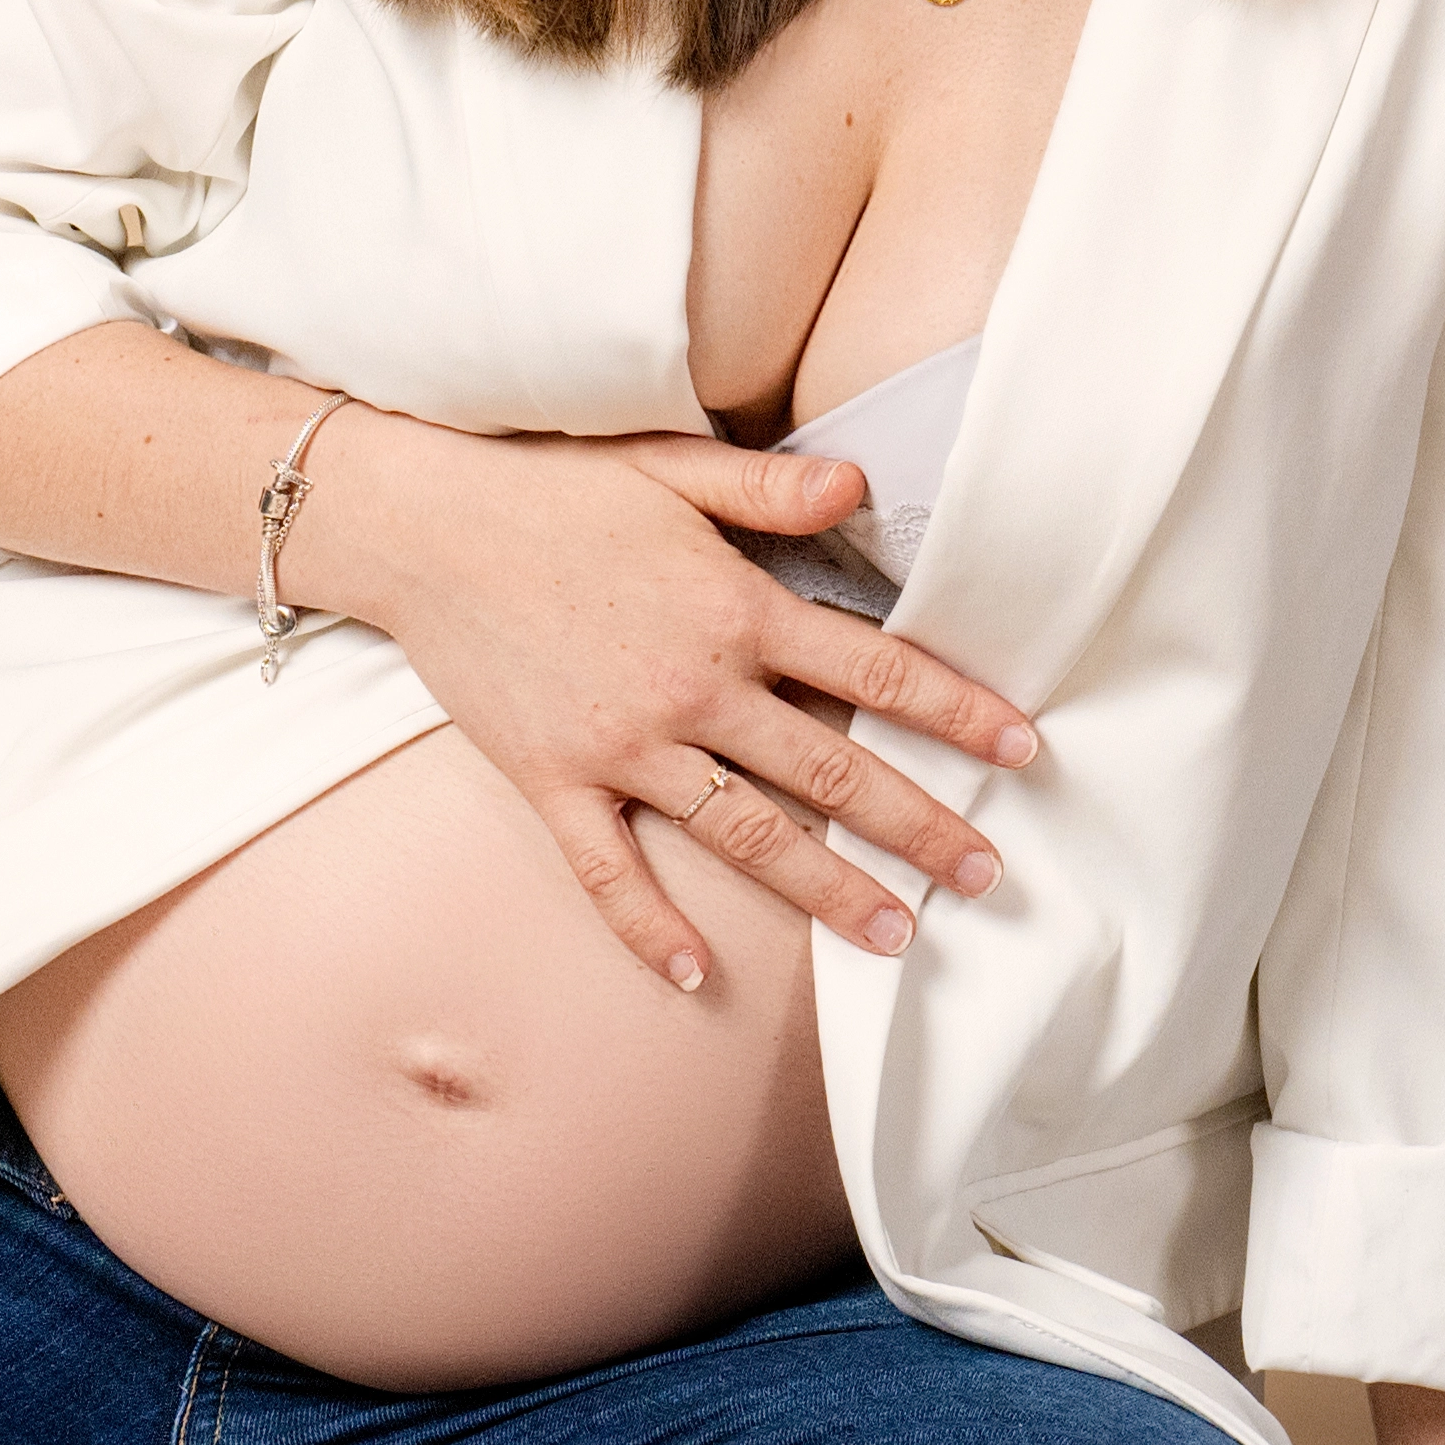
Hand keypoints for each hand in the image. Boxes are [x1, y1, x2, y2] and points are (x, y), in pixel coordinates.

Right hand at [316, 411, 1050, 997]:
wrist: (420, 525)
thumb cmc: (551, 487)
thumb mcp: (670, 466)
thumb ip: (770, 485)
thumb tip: (861, 486)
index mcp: (734, 608)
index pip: (873, 668)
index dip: (956, 710)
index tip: (1024, 750)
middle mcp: (692, 686)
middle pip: (829, 768)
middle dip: (918, 825)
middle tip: (988, 877)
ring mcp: (622, 743)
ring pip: (744, 831)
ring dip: (824, 888)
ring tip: (895, 937)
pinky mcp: (552, 779)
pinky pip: (607, 870)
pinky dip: (650, 927)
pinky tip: (697, 978)